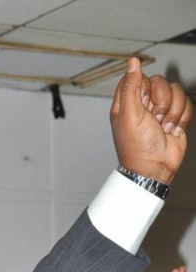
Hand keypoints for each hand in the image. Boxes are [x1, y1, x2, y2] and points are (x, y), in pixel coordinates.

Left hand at [111, 58, 191, 182]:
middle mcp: (143, 104)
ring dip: (172, 112)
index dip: (144, 86)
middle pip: (159, 82)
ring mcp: (160, 109)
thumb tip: (133, 62)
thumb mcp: (129, 115)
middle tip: (154, 120)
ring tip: (163, 128)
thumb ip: (131, 87)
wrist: (156, 168)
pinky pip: (186, 102)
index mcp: (126, 102)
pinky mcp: (175, 115)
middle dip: (161, 102)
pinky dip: (182, 118)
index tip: (143, 102)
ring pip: (175, 91)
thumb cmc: (138, 147)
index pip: (136, 77)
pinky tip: (172, 131)